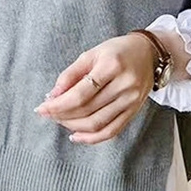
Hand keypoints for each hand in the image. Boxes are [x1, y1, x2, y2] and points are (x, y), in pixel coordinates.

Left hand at [34, 34, 156, 144]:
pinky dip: (91, 138)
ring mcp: (131, 101)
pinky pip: (111, 131)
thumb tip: (52, 96)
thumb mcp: (91, 54)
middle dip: (62, 115)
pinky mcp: (133, 111)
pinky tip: (76, 136)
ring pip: (97, 123)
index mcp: (111, 66)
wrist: (148, 54)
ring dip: (73, 126)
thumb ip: (70, 75)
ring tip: (60, 120)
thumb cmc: (116, 52)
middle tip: (48, 113)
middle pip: (87, 110)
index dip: (58, 105)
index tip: (42, 108)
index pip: (80, 94)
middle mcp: (124, 85)